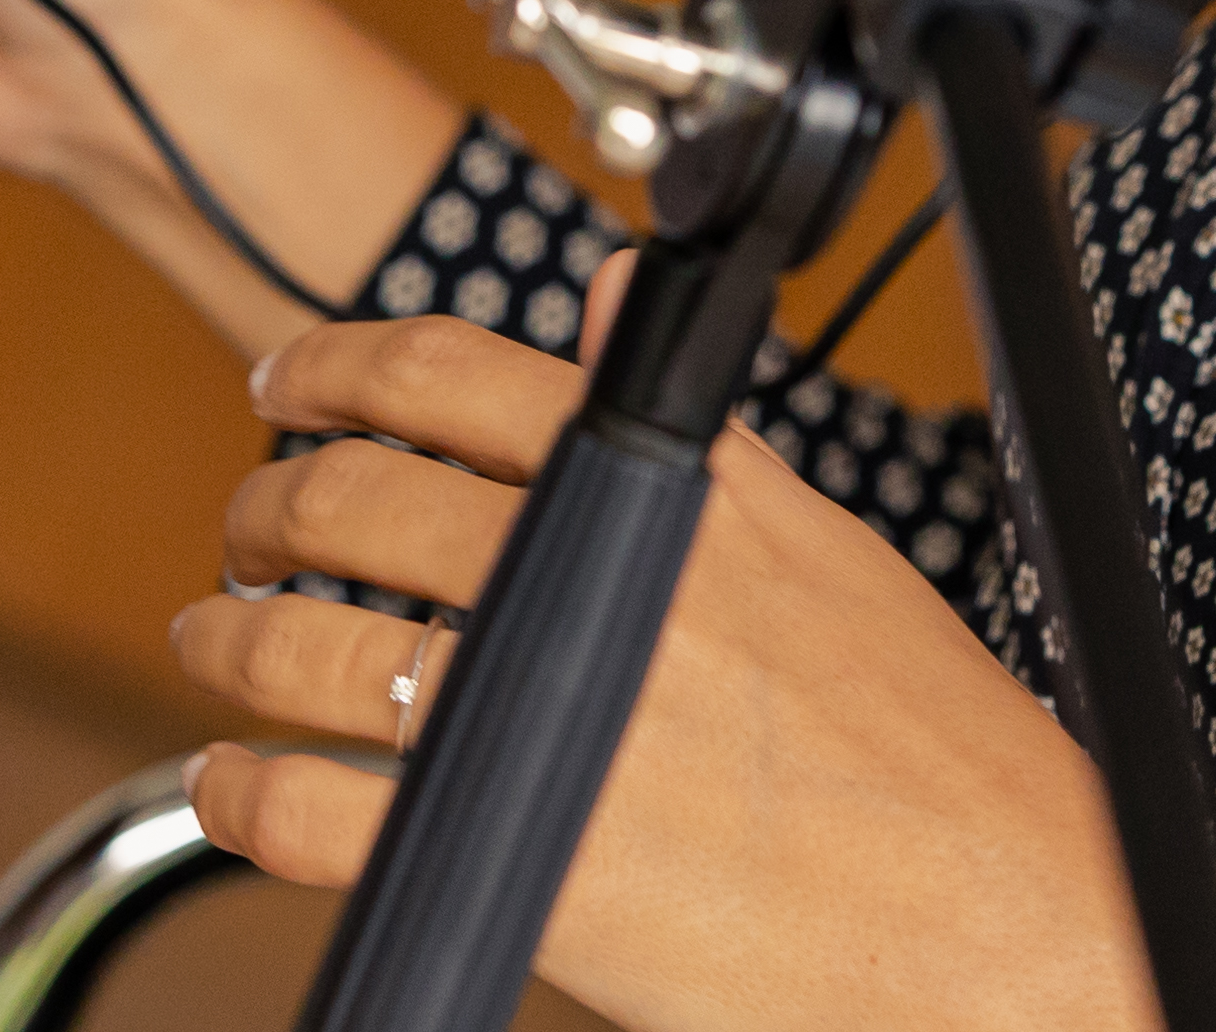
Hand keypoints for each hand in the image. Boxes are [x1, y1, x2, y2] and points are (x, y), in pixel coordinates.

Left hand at [177, 315, 1215, 1031]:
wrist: (994, 921)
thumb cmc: (934, 751)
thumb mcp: (819, 542)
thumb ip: (692, 423)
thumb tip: (609, 294)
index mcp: (670, 486)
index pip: (458, 373)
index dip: (341, 364)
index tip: (290, 377)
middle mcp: (597, 576)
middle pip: (355, 496)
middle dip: (267, 502)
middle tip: (246, 522)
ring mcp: (544, 714)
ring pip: (308, 645)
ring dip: (232, 639)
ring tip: (220, 643)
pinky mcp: (511, 850)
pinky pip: (311, 811)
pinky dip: (244, 791)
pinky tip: (235, 784)